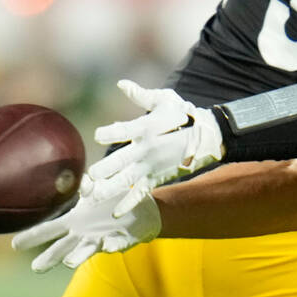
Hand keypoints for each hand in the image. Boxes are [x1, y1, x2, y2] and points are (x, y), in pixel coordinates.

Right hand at [11, 185, 161, 272]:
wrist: (143, 211)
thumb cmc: (113, 201)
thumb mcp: (98, 190)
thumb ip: (87, 185)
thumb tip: (80, 178)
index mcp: (75, 222)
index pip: (50, 230)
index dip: (33, 237)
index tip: (14, 246)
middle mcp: (84, 235)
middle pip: (63, 247)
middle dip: (50, 257)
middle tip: (35, 268)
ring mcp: (102, 240)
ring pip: (88, 250)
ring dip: (78, 256)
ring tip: (69, 262)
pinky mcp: (122, 241)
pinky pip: (117, 244)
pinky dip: (112, 245)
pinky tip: (107, 245)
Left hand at [88, 80, 224, 215]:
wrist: (206, 135)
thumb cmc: (182, 114)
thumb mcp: (164, 100)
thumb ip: (141, 95)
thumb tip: (121, 84)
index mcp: (146, 127)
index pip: (125, 130)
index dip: (111, 132)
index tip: (98, 135)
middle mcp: (147, 148)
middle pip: (122, 160)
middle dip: (106, 169)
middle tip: (90, 176)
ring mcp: (151, 165)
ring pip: (127, 179)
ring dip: (110, 188)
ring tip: (93, 197)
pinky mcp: (157, 176)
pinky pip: (141, 192)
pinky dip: (129, 202)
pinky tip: (115, 212)